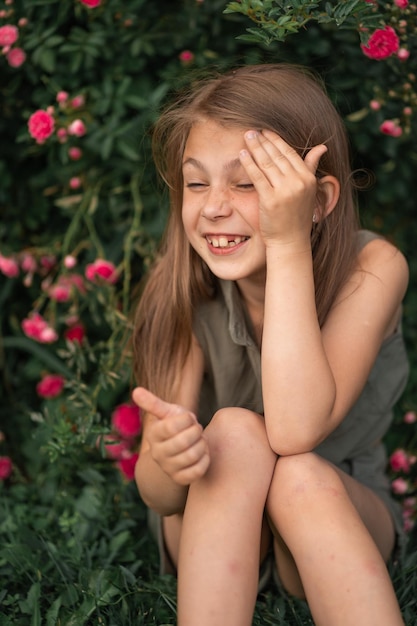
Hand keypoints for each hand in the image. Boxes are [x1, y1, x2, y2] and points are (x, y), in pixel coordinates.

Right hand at [132, 387, 209, 485]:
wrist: (179, 451)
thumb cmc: (175, 426)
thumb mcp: (166, 412)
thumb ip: (153, 403)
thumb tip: (136, 390)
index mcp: (153, 435)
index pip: (172, 426)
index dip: (187, 420)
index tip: (188, 419)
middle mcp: (157, 454)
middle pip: (183, 442)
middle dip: (196, 432)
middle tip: (196, 430)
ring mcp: (168, 468)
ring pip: (192, 455)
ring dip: (202, 445)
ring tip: (199, 441)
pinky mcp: (181, 479)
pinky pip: (198, 470)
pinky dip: (205, 459)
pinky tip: (202, 453)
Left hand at [239, 129, 326, 246]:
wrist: (290, 241)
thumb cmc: (297, 216)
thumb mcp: (309, 190)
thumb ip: (310, 167)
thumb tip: (322, 147)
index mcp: (308, 178)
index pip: (290, 153)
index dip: (276, 140)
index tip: (266, 131)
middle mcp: (298, 182)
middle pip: (277, 156)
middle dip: (263, 140)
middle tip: (252, 130)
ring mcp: (284, 191)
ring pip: (267, 163)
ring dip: (255, 147)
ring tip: (247, 136)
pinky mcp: (270, 200)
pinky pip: (257, 176)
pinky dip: (249, 163)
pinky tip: (242, 153)